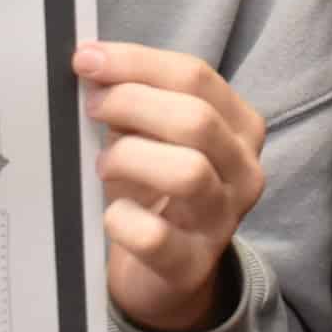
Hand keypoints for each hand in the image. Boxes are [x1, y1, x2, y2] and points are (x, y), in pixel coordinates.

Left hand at [75, 41, 266, 331]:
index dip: (137, 62)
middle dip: (132, 103)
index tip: (87, 59)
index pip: (196, 76)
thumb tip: (93, 66)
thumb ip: (136, 100)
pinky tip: (111, 213)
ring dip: (130, 157)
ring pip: (187, 172)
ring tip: (104, 164)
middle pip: (196, 119)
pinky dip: (122, 218)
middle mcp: (244, 171)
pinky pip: (154, 235)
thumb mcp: (154, 136)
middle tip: (91, 107)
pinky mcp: (191, 265)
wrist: (166, 272)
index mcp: (240, 126)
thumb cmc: (155, 189)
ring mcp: (223, 221)